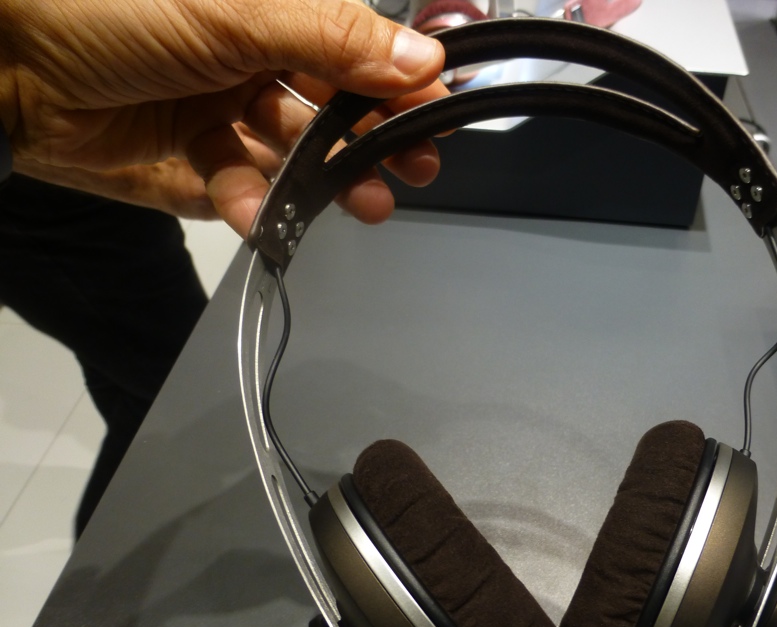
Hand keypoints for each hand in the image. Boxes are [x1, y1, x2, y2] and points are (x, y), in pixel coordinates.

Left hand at [0, 0, 447, 236]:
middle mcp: (247, 60)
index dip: (396, 84)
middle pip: (331, 109)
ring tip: (359, 203)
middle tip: (406, 172)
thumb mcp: (230, 10)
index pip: (352, 50)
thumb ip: (330, 37)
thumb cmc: (98, 7)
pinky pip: (237, 189)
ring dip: (323, 183)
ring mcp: (217, 112)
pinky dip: (253, 205)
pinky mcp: (184, 162)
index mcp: (266, 13)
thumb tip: (419, 60)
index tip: (434, 117)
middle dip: (370, 143)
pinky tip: (258, 213)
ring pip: (291, 156)